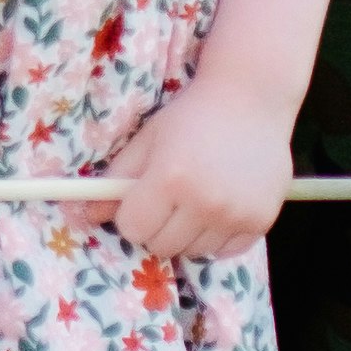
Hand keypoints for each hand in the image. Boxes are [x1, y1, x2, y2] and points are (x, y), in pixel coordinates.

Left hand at [92, 76, 296, 268]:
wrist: (252, 98)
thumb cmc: (193, 116)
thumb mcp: (148, 139)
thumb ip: (117, 178)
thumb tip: (88, 215)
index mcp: (170, 178)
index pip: (133, 228)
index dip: (131, 215)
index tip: (142, 199)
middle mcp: (205, 202)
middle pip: (161, 246)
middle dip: (157, 228)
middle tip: (169, 199)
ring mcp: (236, 215)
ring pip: (193, 252)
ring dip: (187, 234)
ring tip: (198, 199)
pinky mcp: (262, 222)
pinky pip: (225, 251)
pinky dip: (217, 237)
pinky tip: (221, 205)